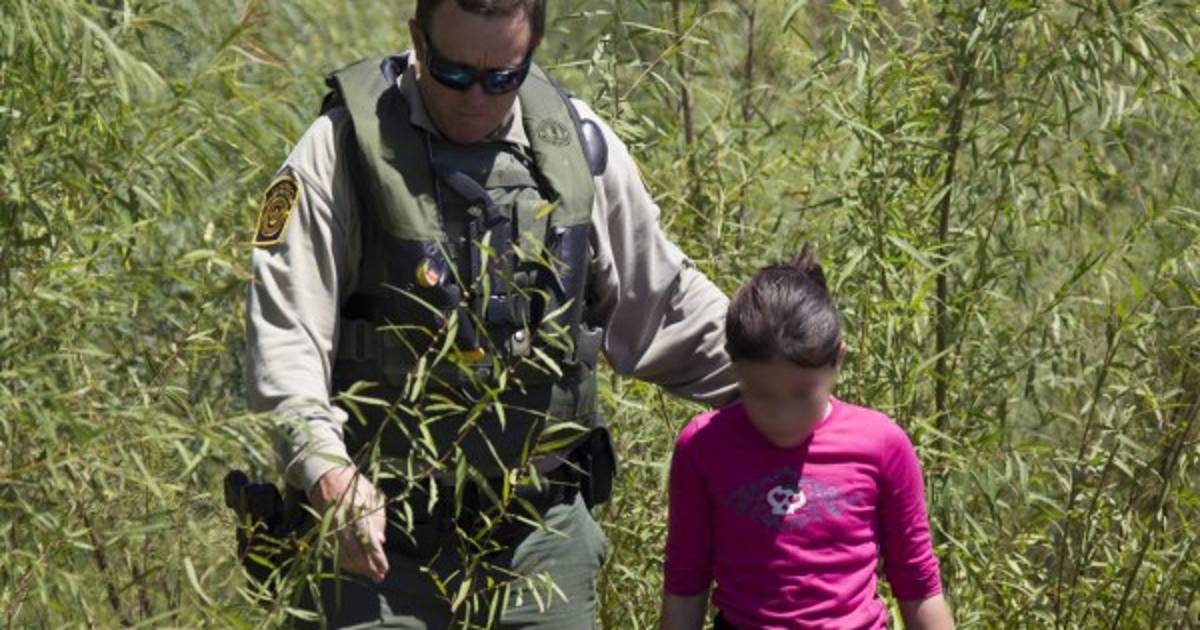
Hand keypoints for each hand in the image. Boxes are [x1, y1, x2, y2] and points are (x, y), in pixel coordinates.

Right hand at [309, 465, 388, 582]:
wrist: (325, 475)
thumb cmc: (355, 485)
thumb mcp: (373, 495)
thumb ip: (378, 518)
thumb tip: (381, 541)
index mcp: (357, 509)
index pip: (368, 538)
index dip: (376, 556)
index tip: (384, 568)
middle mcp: (343, 519)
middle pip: (355, 550)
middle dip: (367, 566)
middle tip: (379, 576)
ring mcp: (331, 525)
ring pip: (343, 552)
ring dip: (357, 567)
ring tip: (370, 574)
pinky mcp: (323, 529)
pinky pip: (334, 550)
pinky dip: (344, 561)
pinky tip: (355, 567)